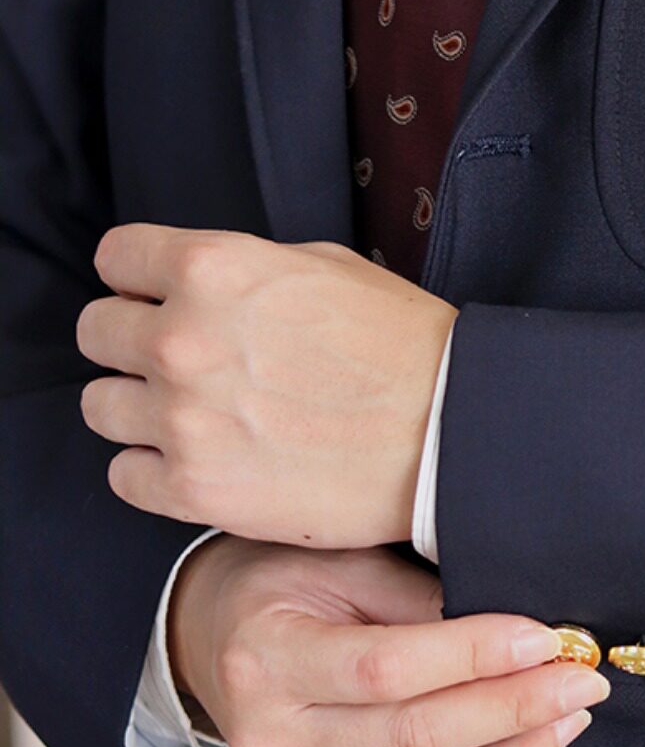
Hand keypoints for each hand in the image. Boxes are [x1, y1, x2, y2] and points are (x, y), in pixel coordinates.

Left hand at [78, 224, 456, 545]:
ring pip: (99, 406)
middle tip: (180, 359)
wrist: (447, 430)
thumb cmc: (397, 343)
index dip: (138, 277)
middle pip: (95, 332)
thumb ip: (239, 269)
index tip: (156, 295)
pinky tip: (201, 457)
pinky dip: (154, 469)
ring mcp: (182, 419)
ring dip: (138, 407)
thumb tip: (192, 284)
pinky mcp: (194, 489)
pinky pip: (124, 475)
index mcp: (212, 269)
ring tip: (192, 414)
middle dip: (132, 340)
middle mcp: (182, 339)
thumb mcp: (320, 265)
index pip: (115, 258)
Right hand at [169, 539, 608, 746]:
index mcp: (270, 658)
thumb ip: (416, 598)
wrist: (212, 638)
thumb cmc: (283, 583)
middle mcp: (276, 739)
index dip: (474, 654)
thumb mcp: (338, 562)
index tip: (545, 635)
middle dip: (513, 708)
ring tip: (569, 719)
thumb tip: (517, 628)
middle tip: (582, 677)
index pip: (386, 668)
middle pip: (414, 738)